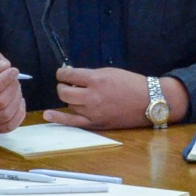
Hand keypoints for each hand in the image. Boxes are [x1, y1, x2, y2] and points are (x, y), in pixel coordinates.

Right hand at [0, 50, 25, 132]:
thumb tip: (5, 67)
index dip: (3, 81)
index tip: (13, 71)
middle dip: (13, 88)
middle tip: (15, 79)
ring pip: (6, 115)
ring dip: (17, 99)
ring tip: (15, 89)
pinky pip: (9, 126)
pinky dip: (19, 113)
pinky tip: (18, 102)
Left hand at [46, 66, 168, 129]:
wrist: (148, 101)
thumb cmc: (131, 83)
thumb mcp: (110, 72)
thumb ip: (90, 75)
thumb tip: (72, 77)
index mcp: (97, 80)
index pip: (69, 75)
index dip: (62, 73)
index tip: (63, 72)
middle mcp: (92, 96)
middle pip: (64, 92)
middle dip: (63, 86)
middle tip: (68, 84)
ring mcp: (92, 111)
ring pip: (69, 104)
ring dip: (70, 98)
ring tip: (79, 95)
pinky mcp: (96, 123)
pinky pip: (72, 122)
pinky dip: (58, 118)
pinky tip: (47, 115)